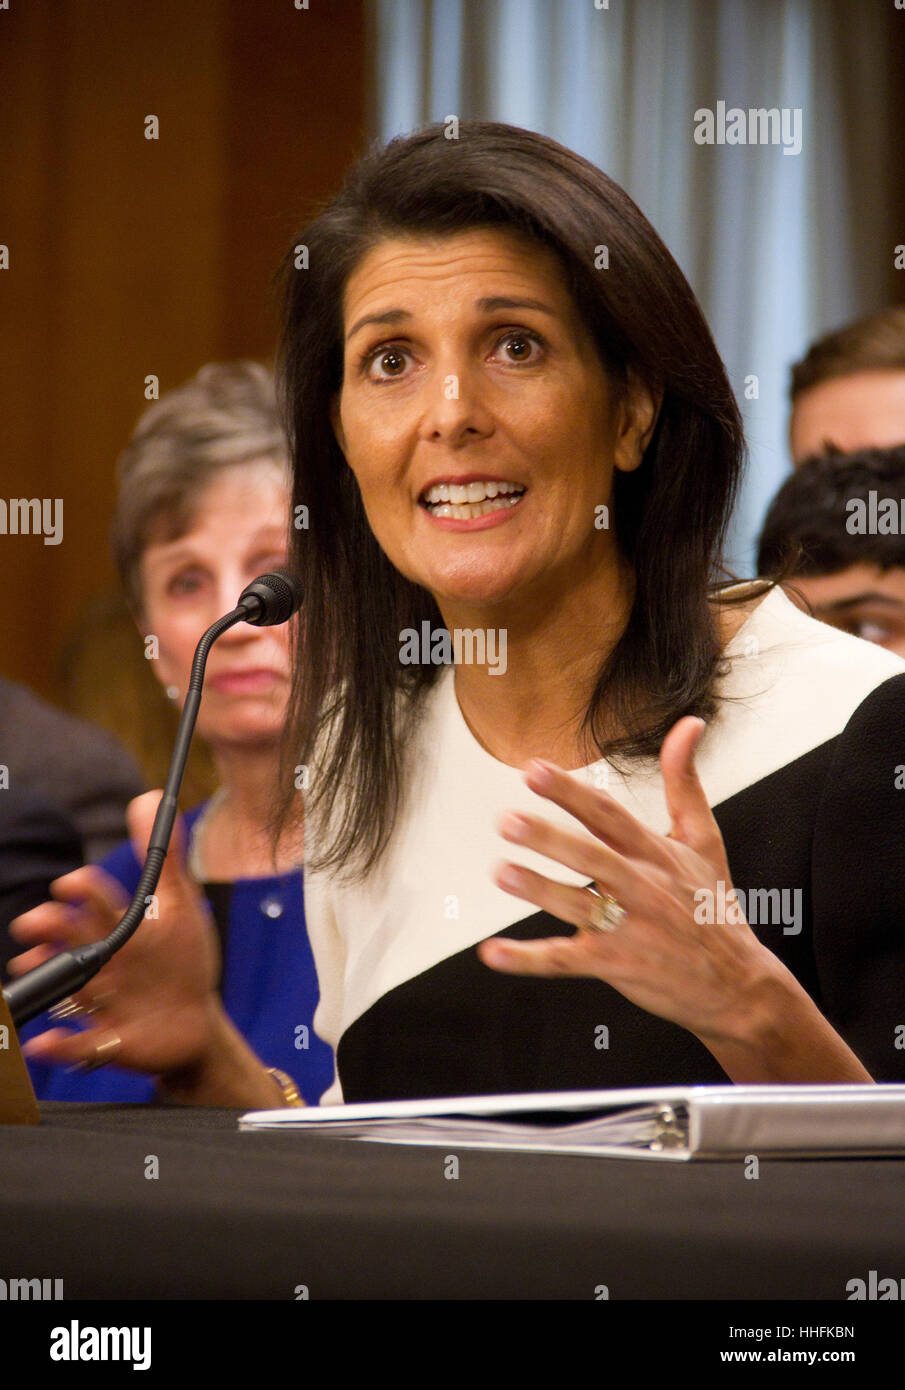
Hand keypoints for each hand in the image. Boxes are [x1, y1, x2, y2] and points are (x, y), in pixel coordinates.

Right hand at [8, 791, 220, 1076]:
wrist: (197, 1022)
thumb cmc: (183, 960)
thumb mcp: (181, 907)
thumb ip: (166, 859)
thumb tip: (150, 800)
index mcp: (119, 929)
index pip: (95, 903)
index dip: (82, 891)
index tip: (70, 884)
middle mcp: (103, 961)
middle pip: (71, 938)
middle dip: (48, 928)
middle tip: (34, 922)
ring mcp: (102, 1000)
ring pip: (66, 986)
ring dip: (44, 978)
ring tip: (29, 969)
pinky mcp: (109, 1039)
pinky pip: (80, 1045)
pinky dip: (59, 1045)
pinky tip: (44, 1041)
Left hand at [477, 716, 780, 1049]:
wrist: (738, 985)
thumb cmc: (713, 907)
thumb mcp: (705, 839)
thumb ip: (685, 781)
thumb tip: (689, 724)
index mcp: (655, 852)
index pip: (608, 814)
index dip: (570, 792)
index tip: (533, 770)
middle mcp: (642, 887)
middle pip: (592, 857)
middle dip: (550, 838)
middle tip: (507, 820)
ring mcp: (630, 928)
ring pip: (579, 905)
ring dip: (539, 889)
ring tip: (501, 871)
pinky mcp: (617, 965)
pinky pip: (566, 960)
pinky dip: (529, 959)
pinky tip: (494, 952)